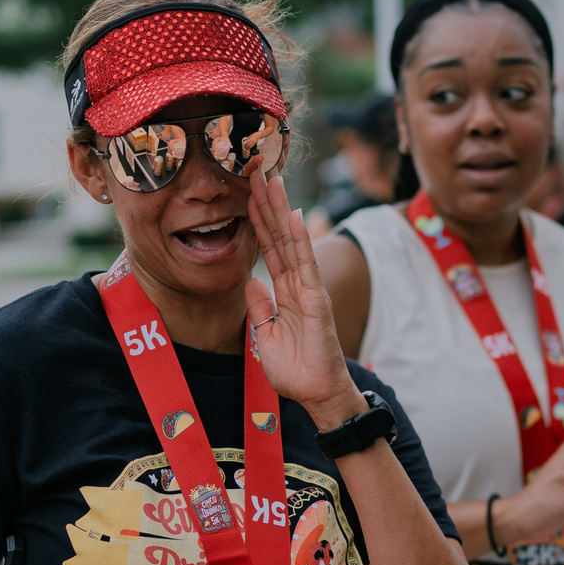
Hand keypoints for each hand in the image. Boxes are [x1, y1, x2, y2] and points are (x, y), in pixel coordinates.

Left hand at [245, 169, 365, 422]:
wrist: (316, 394)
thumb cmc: (295, 370)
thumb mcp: (265, 336)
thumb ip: (259, 308)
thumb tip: (251, 282)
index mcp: (284, 292)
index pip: (268, 248)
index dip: (257, 220)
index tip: (246, 193)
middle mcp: (297, 284)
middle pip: (279, 236)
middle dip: (267, 204)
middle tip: (256, 171)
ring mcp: (308, 289)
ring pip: (291, 242)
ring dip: (281, 210)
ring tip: (271, 180)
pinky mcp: (317, 299)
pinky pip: (306, 264)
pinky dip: (300, 239)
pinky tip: (294, 215)